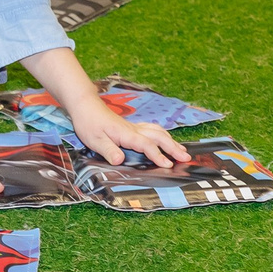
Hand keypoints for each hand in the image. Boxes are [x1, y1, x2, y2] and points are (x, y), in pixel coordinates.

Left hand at [63, 95, 190, 166]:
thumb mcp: (94, 140)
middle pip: (159, 137)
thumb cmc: (89, 123)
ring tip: (182, 151)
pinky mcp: (132, 127)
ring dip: (171, 141)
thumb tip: (120, 161)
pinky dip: (163, 135)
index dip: (158, 156)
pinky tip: (166, 139)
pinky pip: (152, 130)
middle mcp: (134, 130)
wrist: (85, 106)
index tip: (168, 166)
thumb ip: (108, 150)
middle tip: (186, 158)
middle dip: (173, 148)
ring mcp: (134, 127)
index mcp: (127, 134)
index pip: (147, 145)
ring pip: (158, 132)